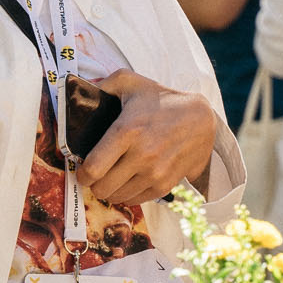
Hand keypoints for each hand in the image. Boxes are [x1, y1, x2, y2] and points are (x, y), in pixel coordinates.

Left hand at [77, 70, 216, 205]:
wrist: (201, 119)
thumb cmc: (162, 100)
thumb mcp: (132, 82)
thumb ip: (104, 84)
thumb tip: (83, 92)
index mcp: (127, 131)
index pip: (93, 168)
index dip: (81, 173)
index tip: (82, 169)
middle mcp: (141, 155)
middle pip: (102, 187)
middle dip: (93, 183)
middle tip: (96, 173)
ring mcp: (155, 173)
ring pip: (117, 197)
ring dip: (110, 190)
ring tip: (112, 177)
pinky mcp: (165, 185)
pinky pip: (136, 200)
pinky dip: (128, 194)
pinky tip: (128, 181)